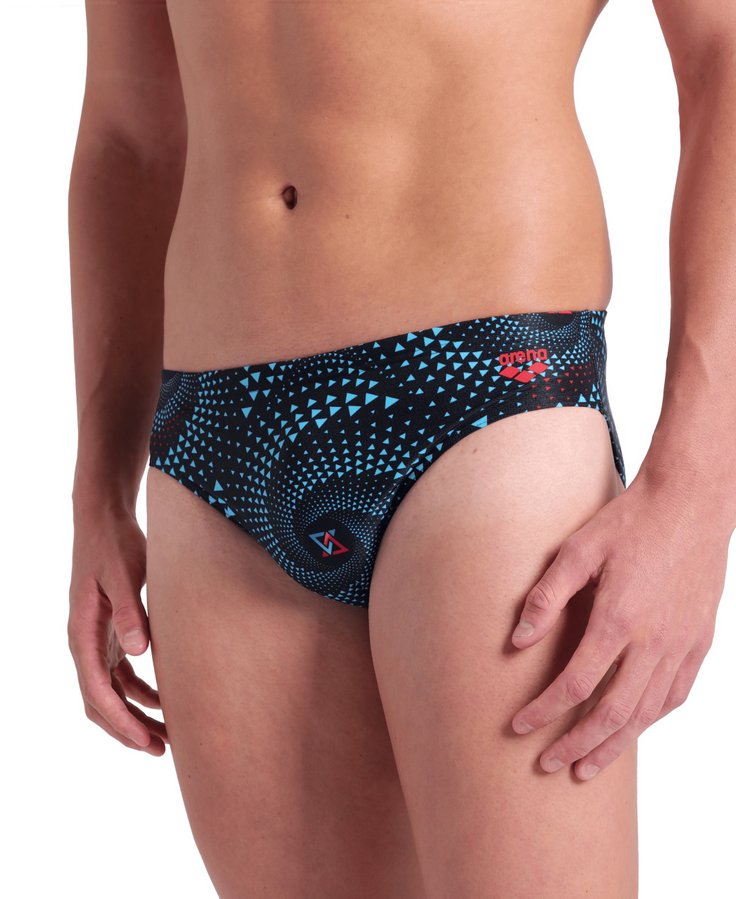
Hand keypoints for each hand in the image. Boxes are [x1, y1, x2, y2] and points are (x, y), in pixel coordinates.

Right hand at [68, 504, 166, 754]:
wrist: (104, 519)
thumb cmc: (114, 543)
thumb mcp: (124, 574)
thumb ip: (130, 612)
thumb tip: (138, 653)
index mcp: (83, 633)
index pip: (97, 692)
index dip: (121, 722)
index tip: (146, 743)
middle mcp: (84, 642)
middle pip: (100, 702)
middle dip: (127, 729)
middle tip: (161, 749)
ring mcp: (95, 639)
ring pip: (111, 692)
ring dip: (135, 715)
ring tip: (166, 736)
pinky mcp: (109, 631)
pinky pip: (121, 674)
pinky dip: (139, 692)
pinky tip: (164, 701)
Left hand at [508, 470, 730, 779]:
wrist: (690, 503)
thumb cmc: (629, 522)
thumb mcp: (576, 550)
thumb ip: (545, 597)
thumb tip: (516, 642)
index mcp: (618, 618)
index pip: (574, 684)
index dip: (543, 712)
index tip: (518, 727)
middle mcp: (654, 641)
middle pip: (612, 713)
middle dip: (577, 745)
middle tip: (548, 766)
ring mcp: (682, 645)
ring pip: (647, 713)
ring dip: (615, 744)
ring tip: (587, 766)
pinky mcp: (699, 641)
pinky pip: (676, 695)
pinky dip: (650, 719)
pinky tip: (632, 728)